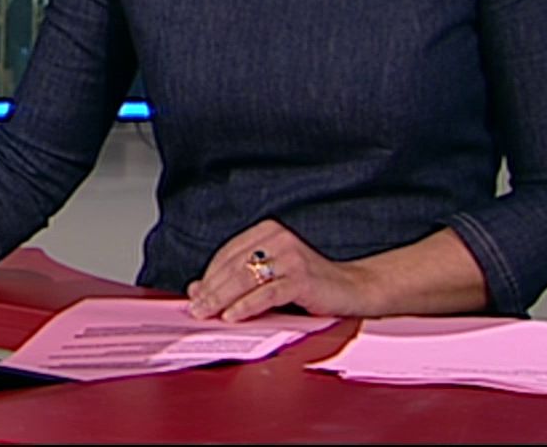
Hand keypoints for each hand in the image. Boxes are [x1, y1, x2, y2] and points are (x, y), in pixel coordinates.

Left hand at [185, 220, 382, 321]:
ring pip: (245, 278)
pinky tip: (232, 316)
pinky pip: (266, 293)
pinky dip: (245, 306)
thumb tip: (196, 290)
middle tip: (196, 308)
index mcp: (267, 231)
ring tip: (207, 313)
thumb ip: (235, 280)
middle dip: (210, 290)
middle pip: (233, 265)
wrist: (351, 288)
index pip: (227, 254)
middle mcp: (277, 238)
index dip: (208, 276)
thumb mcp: (268, 278)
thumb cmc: (309, 283)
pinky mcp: (301, 277)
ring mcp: (290, 256)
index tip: (194, 296)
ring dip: (221, 299)